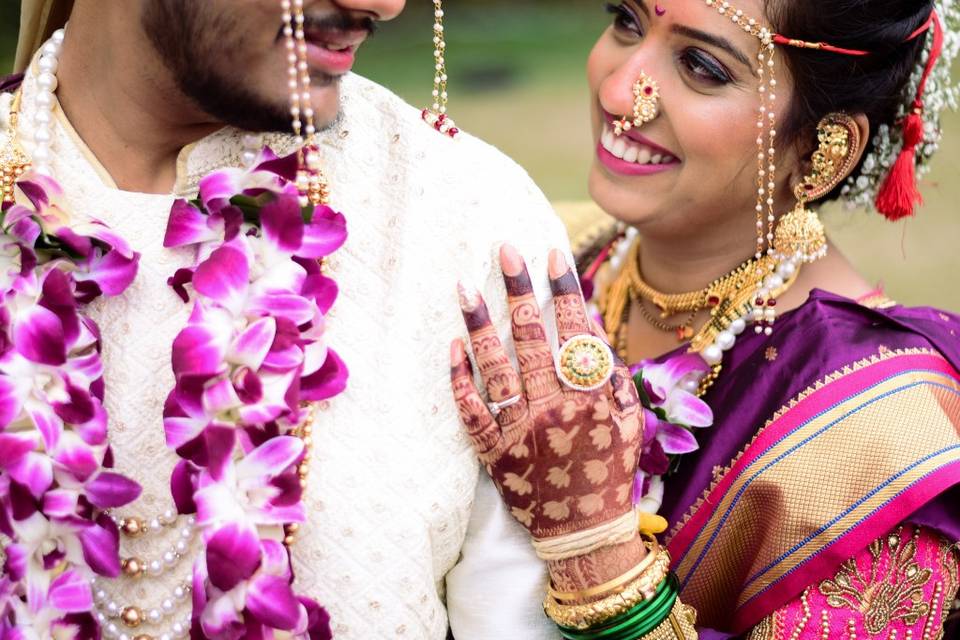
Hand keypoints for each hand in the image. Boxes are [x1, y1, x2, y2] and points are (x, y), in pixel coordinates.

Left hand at [451, 246, 643, 541]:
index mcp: (590, 398)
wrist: (585, 533)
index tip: (551, 253)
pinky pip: (471, 410)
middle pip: (531, 338)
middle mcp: (553, 408)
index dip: (563, 289)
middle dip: (518, 289)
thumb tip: (589, 328)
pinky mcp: (492, 451)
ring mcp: (518, 429)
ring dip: (479, 322)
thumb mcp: (630, 423)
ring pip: (495, 366)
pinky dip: (460, 378)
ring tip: (465, 284)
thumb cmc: (610, 472)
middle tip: (503, 250)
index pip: (575, 330)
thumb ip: (612, 376)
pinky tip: (453, 345)